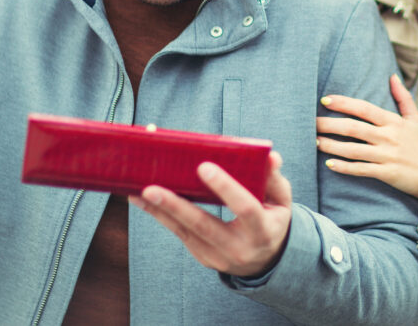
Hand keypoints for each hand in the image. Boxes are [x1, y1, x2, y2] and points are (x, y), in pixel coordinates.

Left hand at [130, 151, 292, 276]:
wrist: (266, 261)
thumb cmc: (272, 220)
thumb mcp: (280, 201)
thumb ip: (273, 178)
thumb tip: (270, 155)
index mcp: (263, 230)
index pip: (245, 208)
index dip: (226, 188)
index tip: (204, 167)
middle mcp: (238, 248)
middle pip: (203, 226)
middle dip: (175, 206)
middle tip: (150, 188)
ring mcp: (217, 256)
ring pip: (184, 231)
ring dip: (158, 211)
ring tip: (136, 192)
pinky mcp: (201, 256)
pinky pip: (180, 233)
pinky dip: (161, 216)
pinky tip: (144, 200)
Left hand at [316, 75, 417, 218]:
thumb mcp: (416, 119)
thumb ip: (403, 97)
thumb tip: (392, 76)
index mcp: (394, 122)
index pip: (364, 108)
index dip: (344, 103)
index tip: (325, 100)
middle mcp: (389, 137)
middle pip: (353, 128)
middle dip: (329, 124)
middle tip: (311, 122)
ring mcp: (387, 156)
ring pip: (353, 150)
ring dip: (331, 145)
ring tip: (314, 142)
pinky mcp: (386, 174)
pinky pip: (361, 169)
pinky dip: (344, 167)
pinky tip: (329, 164)